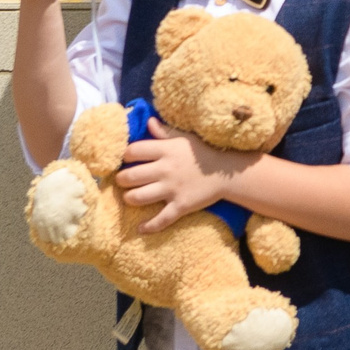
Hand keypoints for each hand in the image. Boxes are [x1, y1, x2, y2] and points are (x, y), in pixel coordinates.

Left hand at [120, 119, 249, 232]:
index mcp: (166, 150)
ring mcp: (172, 189)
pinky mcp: (181, 205)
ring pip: (138, 198)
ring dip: (130, 198)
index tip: (128, 160)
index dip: (126, 156)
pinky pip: (161, 219)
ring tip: (131, 197)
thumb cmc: (204, 153)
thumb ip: (165, 132)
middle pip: (129, 177)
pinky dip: (149, 226)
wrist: (228, 171)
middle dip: (122, 180)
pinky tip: (141, 228)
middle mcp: (166, 169)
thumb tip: (149, 122)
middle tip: (124, 181)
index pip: (133, 151)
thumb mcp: (186, 138)